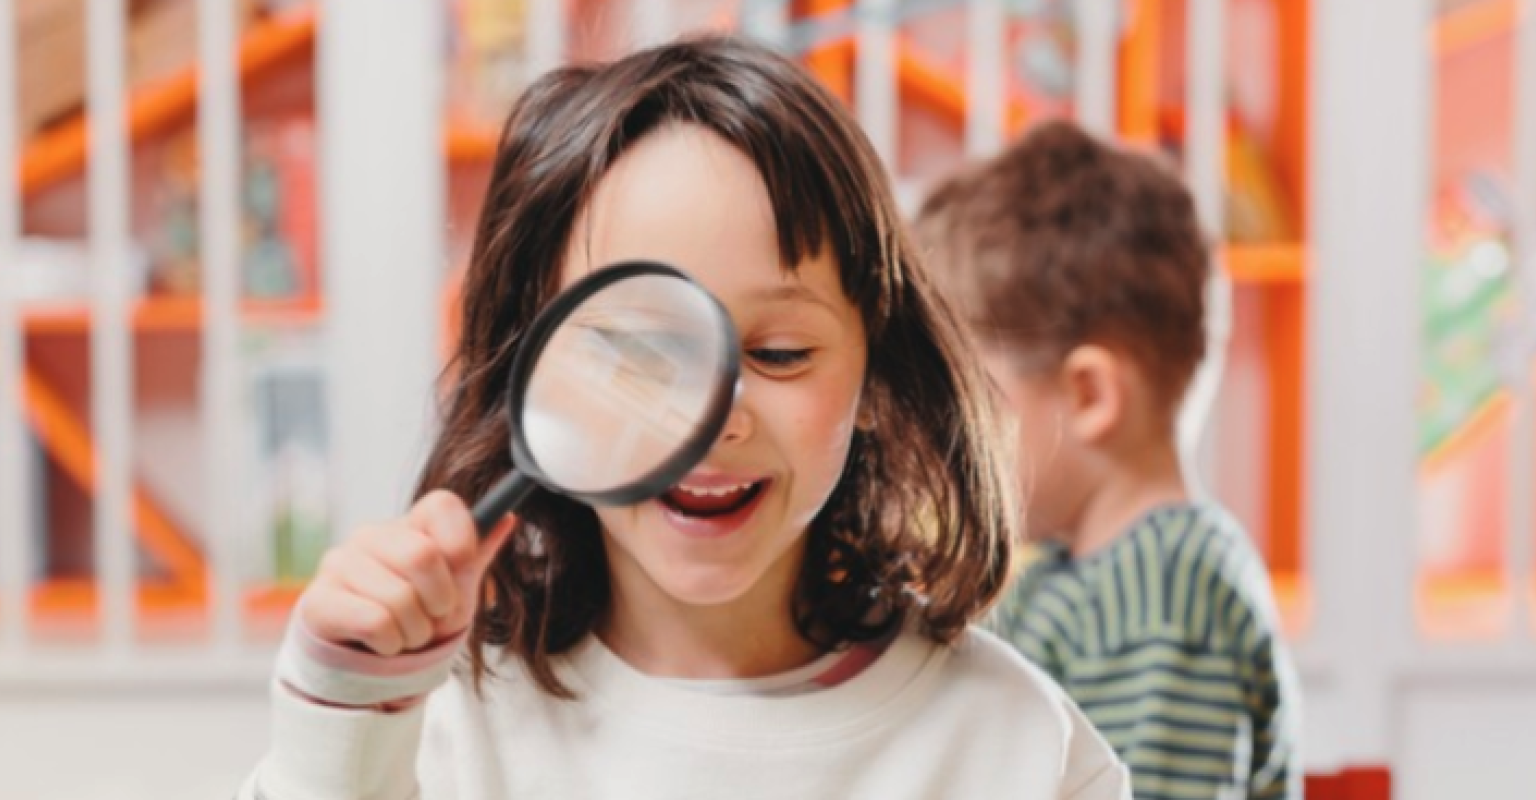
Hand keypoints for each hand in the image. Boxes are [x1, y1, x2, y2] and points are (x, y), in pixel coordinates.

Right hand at [300, 490, 515, 656]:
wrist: (372, 657)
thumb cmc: (419, 613)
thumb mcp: (456, 586)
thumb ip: (478, 553)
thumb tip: (508, 518)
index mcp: (410, 525)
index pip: (443, 505)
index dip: (462, 540)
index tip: (461, 567)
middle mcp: (371, 535)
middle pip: (422, 555)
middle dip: (439, 601)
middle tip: (433, 615)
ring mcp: (340, 564)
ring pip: (399, 599)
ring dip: (415, 631)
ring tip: (406, 631)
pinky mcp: (319, 599)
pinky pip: (375, 623)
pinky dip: (391, 644)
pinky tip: (383, 641)